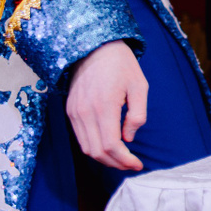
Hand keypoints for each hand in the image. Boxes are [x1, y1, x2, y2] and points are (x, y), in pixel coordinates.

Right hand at [66, 41, 147, 170]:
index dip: (125, 160)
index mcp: (104, 106)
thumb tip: (129, 138)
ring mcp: (75, 112)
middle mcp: (85, 113)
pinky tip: (108, 146)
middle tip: (131, 165)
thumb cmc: (121, 64)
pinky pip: (80, 137)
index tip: (138, 164)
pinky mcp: (70, 110)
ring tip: (121, 159)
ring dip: (104, 158)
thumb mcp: (139, 87)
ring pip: (86, 148)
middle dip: (115, 164)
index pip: (111, 146)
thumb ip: (137, 115)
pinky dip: (93, 147)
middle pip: (97, 152)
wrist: (94, 46)